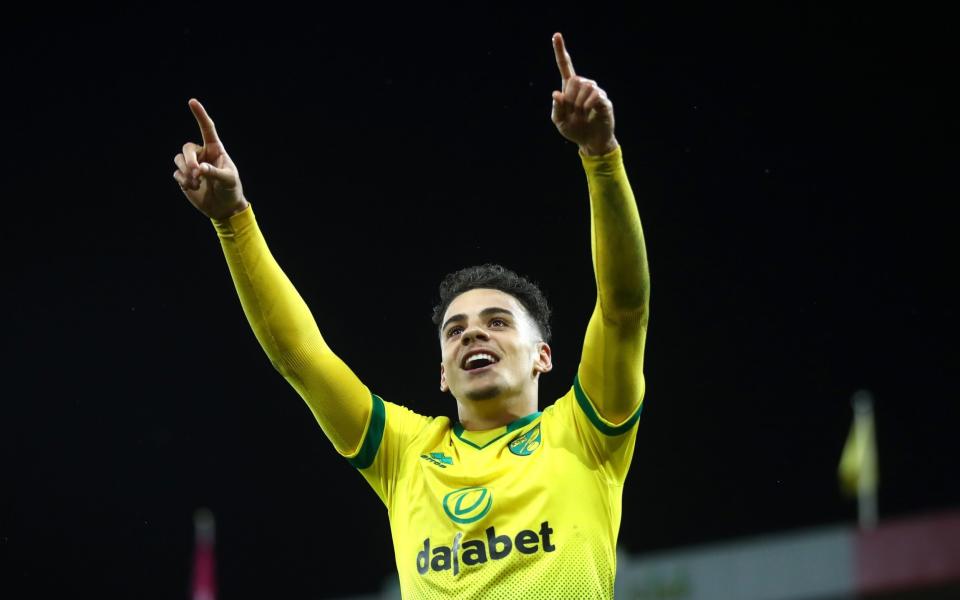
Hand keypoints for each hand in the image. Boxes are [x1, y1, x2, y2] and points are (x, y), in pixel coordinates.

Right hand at [173, 99, 247, 219]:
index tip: (192, 101)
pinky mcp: (184, 177)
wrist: (224, 208)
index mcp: (215, 149)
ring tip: (196, 183)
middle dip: (189, 160)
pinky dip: (183, 180)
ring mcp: (192, 166)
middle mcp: (202, 154)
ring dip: (185, 172)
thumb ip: (215, 173)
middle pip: (187, 148)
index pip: (207, 129)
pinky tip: (192, 187)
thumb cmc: (231, 190)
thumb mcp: (229, 180)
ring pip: (179, 160)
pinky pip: (176, 173)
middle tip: (196, 172)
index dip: (200, 115)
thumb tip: (199, 168)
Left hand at [550, 33, 617, 155]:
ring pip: (584, 87)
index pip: (565, 66)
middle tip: (574, 113)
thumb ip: (556, 108)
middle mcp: (583, 86)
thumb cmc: (574, 130)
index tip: (556, 35)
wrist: (591, 142)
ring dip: (579, 104)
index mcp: (570, 89)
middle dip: (571, 99)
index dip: (560, 51)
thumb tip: (556, 93)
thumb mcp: (559, 121)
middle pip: (574, 80)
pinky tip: (589, 114)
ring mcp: (595, 91)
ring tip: (582, 115)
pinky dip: (588, 106)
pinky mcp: (604, 99)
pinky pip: (594, 95)